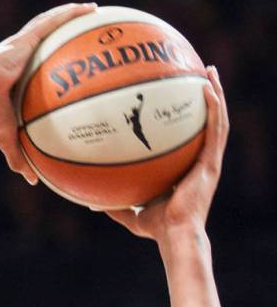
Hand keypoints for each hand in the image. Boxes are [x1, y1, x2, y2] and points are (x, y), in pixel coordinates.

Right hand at [0, 2, 96, 183]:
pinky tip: (89, 7)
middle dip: (67, 33)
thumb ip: (21, 157)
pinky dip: (70, 13)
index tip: (72, 64)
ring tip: (93, 10)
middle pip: (48, 40)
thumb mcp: (10, 138)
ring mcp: (24, 44)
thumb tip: (33, 183)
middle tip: (88, 32)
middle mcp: (22, 57)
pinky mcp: (26, 37)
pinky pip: (52, 21)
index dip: (55, 63)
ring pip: (52, 24)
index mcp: (19, 76)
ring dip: (71, 16)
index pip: (40, 66)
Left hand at [105, 67, 228, 241]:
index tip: (177, 100)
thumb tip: (90, 203)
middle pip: (205, 123)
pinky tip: (207, 89)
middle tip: (198, 74)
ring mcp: (208, 162)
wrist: (174, 234)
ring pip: (217, 121)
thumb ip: (114, 205)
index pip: (188, 139)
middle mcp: (200, 162)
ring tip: (209, 72)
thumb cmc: (155, 228)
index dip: (186, 119)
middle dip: (204, 98)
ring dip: (215, 95)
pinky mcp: (211, 163)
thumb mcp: (130, 212)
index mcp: (186, 170)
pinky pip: (215, 130)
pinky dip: (213, 108)